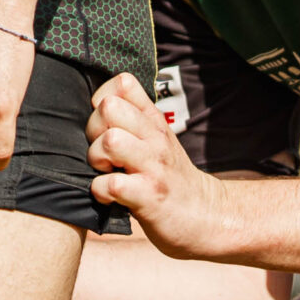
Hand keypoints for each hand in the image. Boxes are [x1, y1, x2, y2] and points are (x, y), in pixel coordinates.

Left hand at [87, 73, 231, 257]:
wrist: (206, 216)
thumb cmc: (170, 177)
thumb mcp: (158, 139)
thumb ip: (134, 120)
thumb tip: (97, 104)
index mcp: (154, 121)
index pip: (124, 83)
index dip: (102, 99)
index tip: (106, 123)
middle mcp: (155, 138)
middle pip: (109, 108)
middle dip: (93, 129)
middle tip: (103, 151)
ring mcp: (153, 167)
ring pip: (110, 141)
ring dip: (96, 159)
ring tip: (106, 171)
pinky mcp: (148, 196)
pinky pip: (111, 184)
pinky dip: (101, 191)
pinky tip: (109, 196)